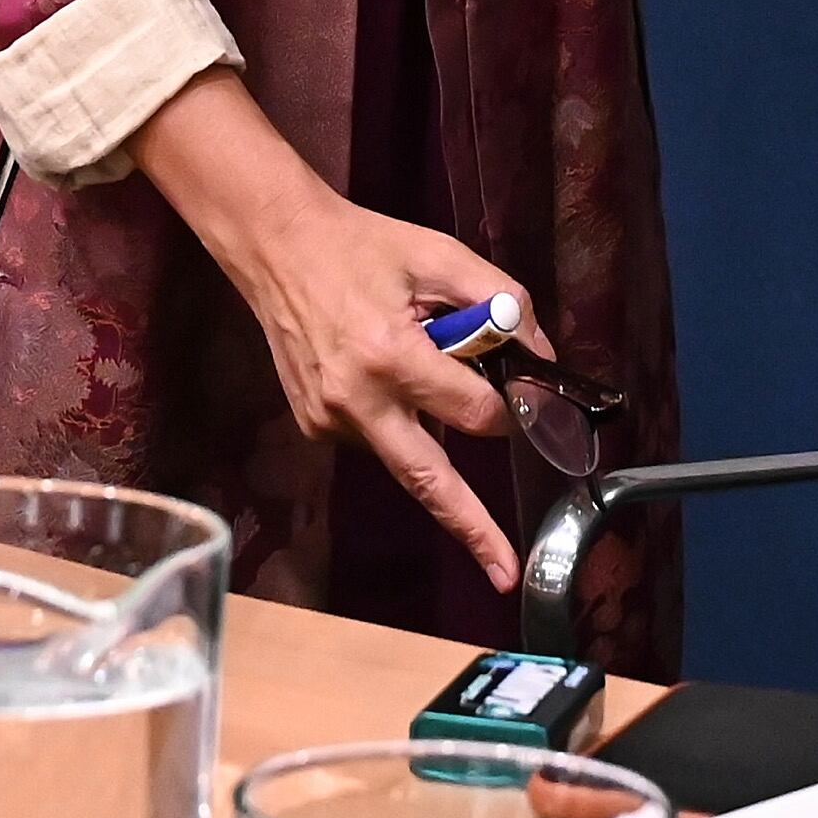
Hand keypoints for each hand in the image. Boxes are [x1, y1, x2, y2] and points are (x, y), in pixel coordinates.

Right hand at [125, 71, 542, 589]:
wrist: (276, 246)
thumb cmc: (362, 245)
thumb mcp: (440, 255)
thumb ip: (503, 300)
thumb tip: (541, 355)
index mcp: (391, 357)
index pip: (475, 412)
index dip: (507, 403)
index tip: (525, 394)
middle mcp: (357, 402)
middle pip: (431, 480)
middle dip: (472, 528)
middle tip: (506, 571)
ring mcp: (329, 420)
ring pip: (407, 453)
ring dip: (428, 428)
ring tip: (404, 354)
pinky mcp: (313, 424)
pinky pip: (377, 439)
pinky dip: (395, 417)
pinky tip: (377, 367)